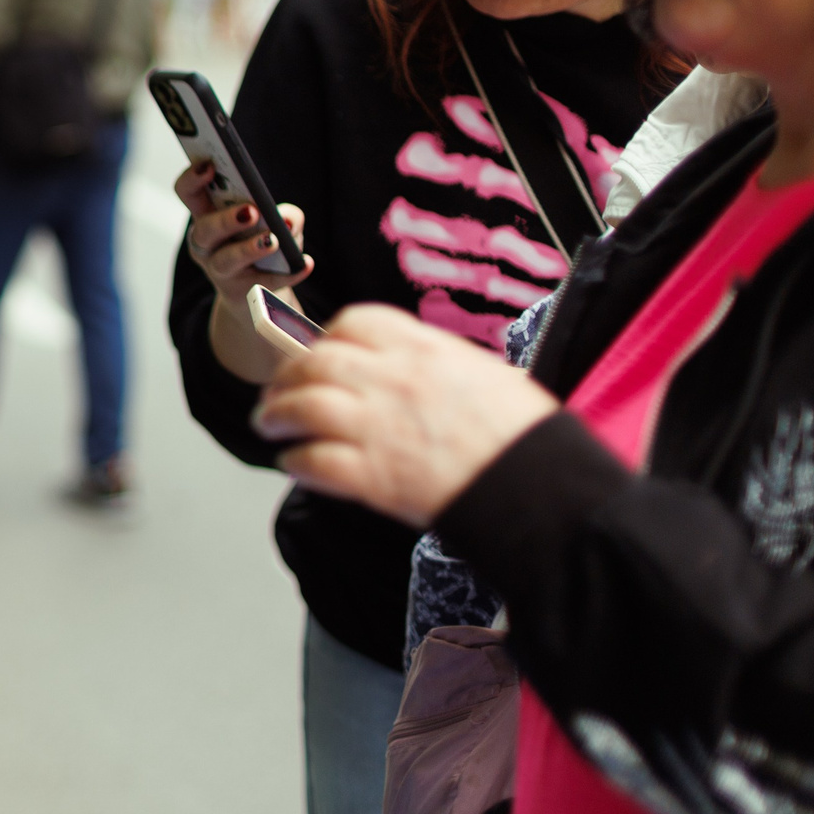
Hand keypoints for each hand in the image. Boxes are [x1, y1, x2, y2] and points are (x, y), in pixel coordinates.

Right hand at [176, 162, 314, 382]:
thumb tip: (288, 220)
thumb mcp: (272, 223)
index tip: (210, 166)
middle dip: (225, 220)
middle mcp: (205, 245)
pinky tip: (305, 264)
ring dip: (248, 249)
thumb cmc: (258, 244)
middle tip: (251, 211)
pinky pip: (263, 284)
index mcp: (206, 216)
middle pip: (203, 231)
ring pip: (225, 261)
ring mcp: (220, 271)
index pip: (187, 193)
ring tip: (273, 241)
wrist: (256, 296)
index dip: (192, 179)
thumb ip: (283, 214)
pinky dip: (288, 274)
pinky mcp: (241, 293)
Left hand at [253, 304, 559, 528]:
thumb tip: (418, 369)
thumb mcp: (490, 376)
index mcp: (426, 350)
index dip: (326, 337)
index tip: (317, 350)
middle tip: (276, 392)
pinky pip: (314, 461)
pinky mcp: (372, 476)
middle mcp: (394, 381)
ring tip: (269, 424)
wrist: (544, 490)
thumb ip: (443, 367)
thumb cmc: (527, 439)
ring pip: (302, 406)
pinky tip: (293, 463)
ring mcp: (379, 427)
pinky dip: (296, 461)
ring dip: (277, 415)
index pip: (354, 323)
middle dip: (287, 376)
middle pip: (316, 363)